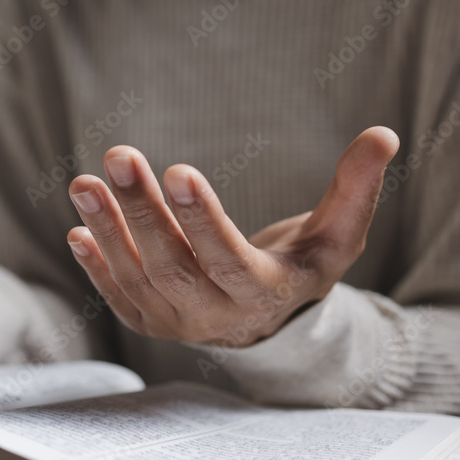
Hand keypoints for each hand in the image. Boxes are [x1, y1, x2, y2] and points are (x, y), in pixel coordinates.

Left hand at [66, 127, 398, 345]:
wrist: (267, 323)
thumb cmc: (301, 266)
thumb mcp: (335, 237)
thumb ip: (355, 191)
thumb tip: (383, 135)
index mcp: (264, 294)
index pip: (227, 257)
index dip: (202, 217)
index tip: (178, 169)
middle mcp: (216, 316)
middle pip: (172, 265)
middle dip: (142, 212)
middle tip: (118, 157)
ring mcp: (177, 324)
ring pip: (137, 278)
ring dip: (108, 230)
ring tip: (83, 183)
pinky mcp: (148, 322)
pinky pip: (118, 297)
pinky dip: (96, 267)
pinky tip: (77, 229)